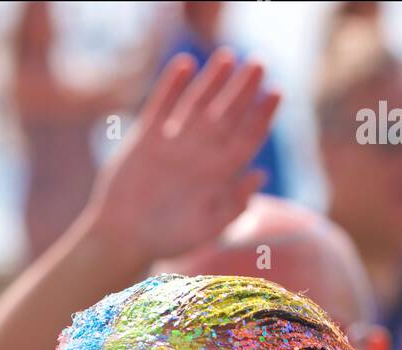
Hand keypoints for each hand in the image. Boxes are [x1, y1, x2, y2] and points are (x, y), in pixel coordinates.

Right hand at [84, 50, 280, 268]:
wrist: (125, 238)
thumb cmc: (167, 240)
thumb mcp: (205, 228)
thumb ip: (232, 205)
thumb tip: (259, 174)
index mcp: (218, 173)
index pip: (247, 137)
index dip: (262, 116)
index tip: (276, 93)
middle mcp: (199, 153)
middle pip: (228, 114)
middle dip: (244, 89)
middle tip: (259, 63)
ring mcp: (174, 142)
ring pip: (197, 104)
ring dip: (211, 80)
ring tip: (226, 56)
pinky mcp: (147, 137)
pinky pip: (162, 105)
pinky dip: (172, 86)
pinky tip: (184, 64)